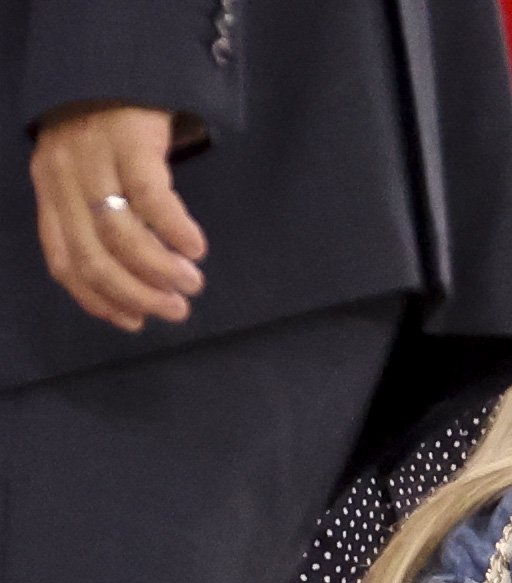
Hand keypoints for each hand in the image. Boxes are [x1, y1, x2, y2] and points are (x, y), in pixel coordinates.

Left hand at [29, 102, 207, 331]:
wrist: (116, 64)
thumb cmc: (105, 128)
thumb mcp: (83, 174)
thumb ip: (91, 217)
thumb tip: (131, 283)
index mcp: (49, 191)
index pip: (64, 261)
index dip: (98, 300)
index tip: (136, 323)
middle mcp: (63, 177)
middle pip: (94, 256)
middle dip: (136, 293)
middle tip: (175, 310)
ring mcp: (95, 158)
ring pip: (121, 234)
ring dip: (160, 269)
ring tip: (191, 283)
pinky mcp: (131, 140)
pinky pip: (152, 198)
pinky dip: (175, 231)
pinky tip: (196, 247)